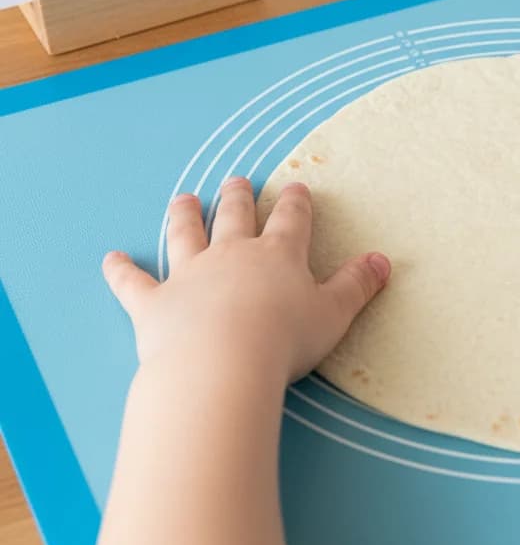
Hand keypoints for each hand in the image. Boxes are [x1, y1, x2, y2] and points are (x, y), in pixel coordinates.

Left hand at [102, 177, 389, 385]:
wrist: (222, 364)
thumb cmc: (284, 340)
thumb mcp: (333, 314)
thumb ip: (357, 286)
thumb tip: (383, 260)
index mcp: (278, 255)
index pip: (291, 219)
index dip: (295, 203)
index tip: (296, 187)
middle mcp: (233, 255)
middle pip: (235, 216)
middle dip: (238, 196)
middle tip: (237, 179)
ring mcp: (190, 275)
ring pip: (186, 235)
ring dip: (185, 215)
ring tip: (183, 198)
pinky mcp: (155, 303)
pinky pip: (133, 283)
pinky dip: (120, 271)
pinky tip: (110, 259)